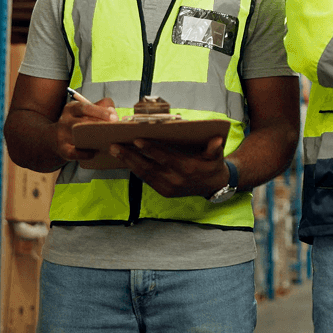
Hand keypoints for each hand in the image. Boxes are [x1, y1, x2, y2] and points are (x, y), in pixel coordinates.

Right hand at [55, 98, 117, 162]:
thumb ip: (101, 107)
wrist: (56, 137)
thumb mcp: (86, 110)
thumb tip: (113, 113)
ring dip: (93, 139)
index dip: (99, 112)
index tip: (113, 117)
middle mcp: (64, 120)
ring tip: (107, 141)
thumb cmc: (79, 122)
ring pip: (77, 137)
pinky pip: (72, 153)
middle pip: (82, 122)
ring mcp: (62, 135)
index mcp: (72, 108)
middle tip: (114, 130)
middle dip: (99, 125)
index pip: (84, 107)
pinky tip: (94, 153)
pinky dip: (84, 154)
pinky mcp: (62, 149)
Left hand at [109, 136, 228, 197]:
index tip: (137, 140)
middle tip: (115, 146)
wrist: (214, 186)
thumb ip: (215, 148)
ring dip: (128, 163)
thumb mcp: (217, 155)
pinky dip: (135, 170)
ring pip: (144, 174)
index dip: (151, 149)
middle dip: (130, 156)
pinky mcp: (164, 192)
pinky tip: (126, 161)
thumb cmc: (213, 165)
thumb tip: (216, 141)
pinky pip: (147, 180)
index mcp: (187, 168)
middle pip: (149, 167)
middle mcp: (176, 180)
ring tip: (115, 151)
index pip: (165, 157)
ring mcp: (168, 188)